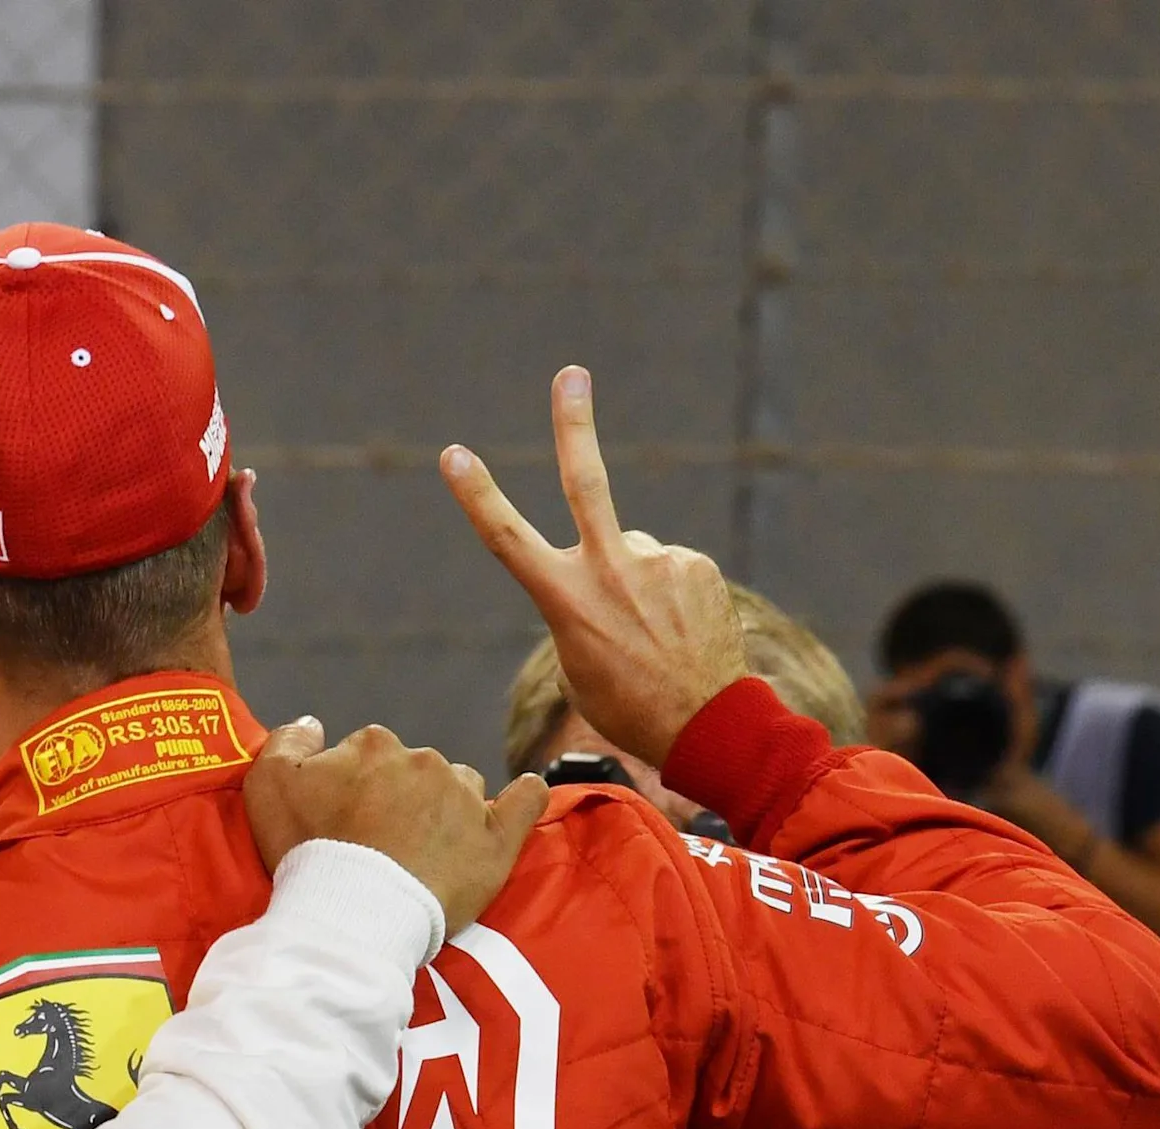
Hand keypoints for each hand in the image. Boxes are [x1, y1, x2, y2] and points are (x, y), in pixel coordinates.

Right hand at [245, 719, 550, 929]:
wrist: (354, 912)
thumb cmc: (308, 850)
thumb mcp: (267, 785)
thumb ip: (288, 741)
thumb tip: (313, 724)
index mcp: (372, 745)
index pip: (365, 754)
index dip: (352, 787)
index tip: (343, 821)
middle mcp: (422, 760)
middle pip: (413, 770)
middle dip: (398, 798)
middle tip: (377, 844)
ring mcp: (464, 797)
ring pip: (460, 788)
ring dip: (445, 808)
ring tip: (424, 850)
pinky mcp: (496, 838)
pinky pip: (524, 801)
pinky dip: (524, 797)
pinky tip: (522, 795)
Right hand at [441, 367, 745, 766]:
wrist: (706, 723)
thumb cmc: (626, 704)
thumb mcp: (577, 660)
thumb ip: (584, 599)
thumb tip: (619, 557)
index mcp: (563, 599)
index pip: (506, 538)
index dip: (476, 494)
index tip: (453, 453)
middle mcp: (607, 570)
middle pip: (584, 482)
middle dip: (573, 424)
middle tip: (570, 374)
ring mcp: (655, 563)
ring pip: (632, 550)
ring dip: (636, 581)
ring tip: (652, 631)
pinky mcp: (693, 564)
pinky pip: (668, 566)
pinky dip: (668, 590)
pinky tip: (677, 627)